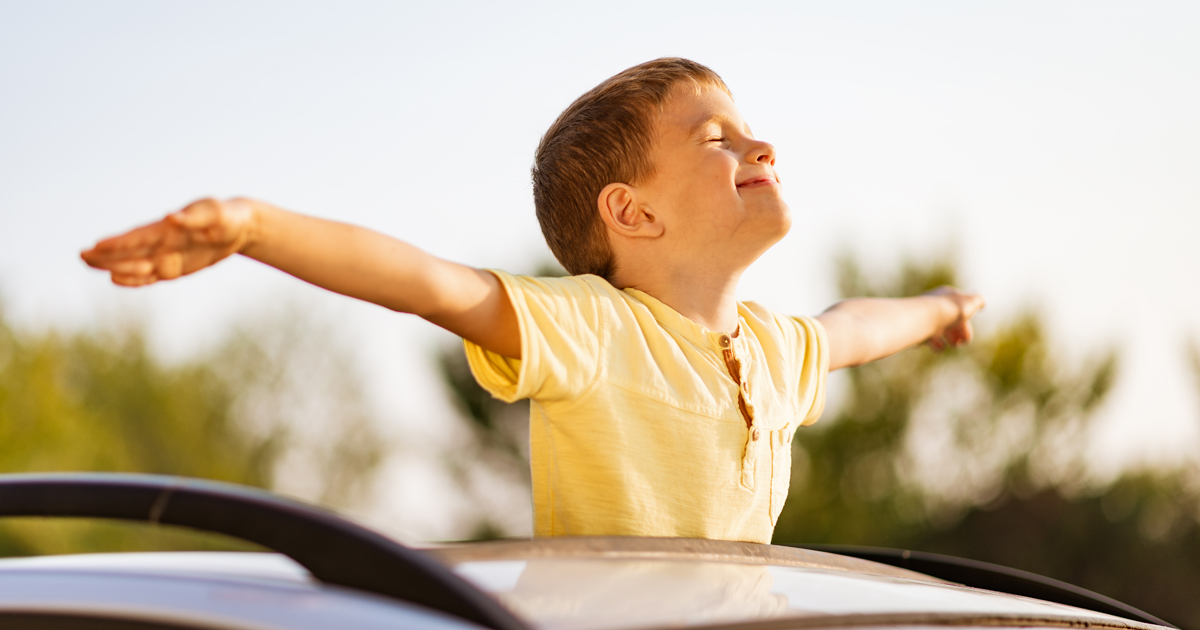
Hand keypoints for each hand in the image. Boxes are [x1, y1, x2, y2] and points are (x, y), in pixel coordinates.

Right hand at [81, 198, 256, 285]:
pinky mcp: (174, 269)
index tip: (96, 245)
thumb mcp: (216, 214)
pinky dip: (135, 280)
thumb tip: (171, 217)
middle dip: (107, 254)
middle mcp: (161, 242)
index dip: (118, 242)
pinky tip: (118, 281)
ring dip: (117, 267)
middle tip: (82, 256)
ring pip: (135, 265)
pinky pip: (150, 276)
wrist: (238, 227)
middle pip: (129, 250)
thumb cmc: (226, 216)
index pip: (139, 237)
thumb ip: (195, 218)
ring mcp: (165, 256)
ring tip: (95, 269)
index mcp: (168, 228)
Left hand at [923, 286, 985, 350]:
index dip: (964, 327)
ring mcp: (922, 315)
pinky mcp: (912, 326)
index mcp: (945, 296)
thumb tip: (981, 302)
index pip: (958, 311)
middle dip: (953, 334)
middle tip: (956, 343)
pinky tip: (928, 344)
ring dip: (937, 340)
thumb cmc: (951, 309)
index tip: (965, 340)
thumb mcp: (971, 302)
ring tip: (940, 347)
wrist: (927, 316)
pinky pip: (919, 334)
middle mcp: (932, 304)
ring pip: (932, 328)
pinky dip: (926, 340)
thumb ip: (977, 301)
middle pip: (946, 321)